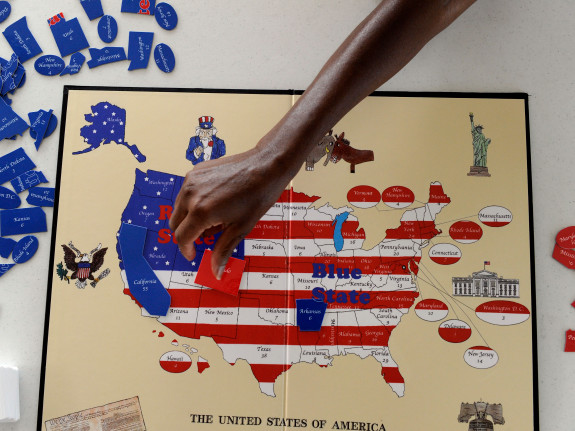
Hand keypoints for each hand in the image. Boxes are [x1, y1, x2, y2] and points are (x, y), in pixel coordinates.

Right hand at [169, 146, 293, 278]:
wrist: (266, 166)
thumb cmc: (257, 196)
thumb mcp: (240, 228)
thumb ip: (223, 250)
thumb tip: (216, 271)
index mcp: (201, 212)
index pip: (182, 237)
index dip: (186, 250)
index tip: (193, 254)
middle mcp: (191, 194)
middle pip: (175, 223)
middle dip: (186, 235)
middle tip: (206, 238)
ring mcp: (191, 180)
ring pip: (178, 207)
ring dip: (189, 218)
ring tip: (214, 219)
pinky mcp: (196, 171)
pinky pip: (186, 192)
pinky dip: (193, 202)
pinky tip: (214, 203)